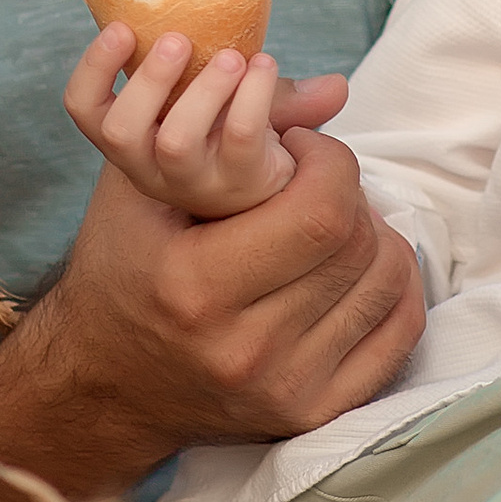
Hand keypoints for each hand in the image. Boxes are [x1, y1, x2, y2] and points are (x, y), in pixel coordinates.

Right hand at [37, 125, 426, 471]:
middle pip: (356, 243)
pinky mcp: (312, 413)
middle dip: (345, 191)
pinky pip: (397, 335)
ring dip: (371, 233)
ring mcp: (284, 388)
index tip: (299, 147)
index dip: (328, 159)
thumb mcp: (143, 184)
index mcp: (197, 287)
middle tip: (311, 180)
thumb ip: (232, 126)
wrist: (102, 383)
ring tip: (328, 220)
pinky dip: (393, 286)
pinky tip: (357, 263)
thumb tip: (336, 88)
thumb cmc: (121, 267)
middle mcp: (244, 348)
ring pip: (385, 282)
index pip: (320, 211)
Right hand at [64, 23, 338, 217]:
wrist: (277, 202)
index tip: (124, 28)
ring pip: (175, 142)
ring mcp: (195, 183)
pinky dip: (254, 99)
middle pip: (120, 131)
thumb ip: (254, 78)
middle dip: (148, 80)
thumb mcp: (228, 100)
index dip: (93, 68)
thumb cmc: (240, 138)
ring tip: (233, 58)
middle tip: (181, 39)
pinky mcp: (240, 186)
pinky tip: (266, 70)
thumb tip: (336, 86)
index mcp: (134, 138)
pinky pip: (239, 140)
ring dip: (204, 91)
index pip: (84, 109)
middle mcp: (152, 167)